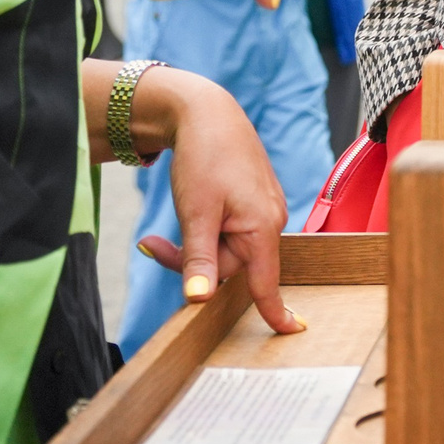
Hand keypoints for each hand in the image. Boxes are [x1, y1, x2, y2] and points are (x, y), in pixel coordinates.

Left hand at [133, 69, 303, 337]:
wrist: (207, 111)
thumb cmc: (204, 157)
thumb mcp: (195, 212)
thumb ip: (198, 259)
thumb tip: (199, 300)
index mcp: (263, 226)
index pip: (266, 282)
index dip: (275, 311)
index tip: (290, 332)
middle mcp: (270, 219)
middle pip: (232, 265)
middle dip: (193, 260)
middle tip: (153, 244)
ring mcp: (263, 208)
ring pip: (225, 247)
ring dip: (195, 243)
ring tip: (165, 224)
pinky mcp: (252, 199)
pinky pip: (228, 229)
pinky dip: (204, 228)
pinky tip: (190, 206)